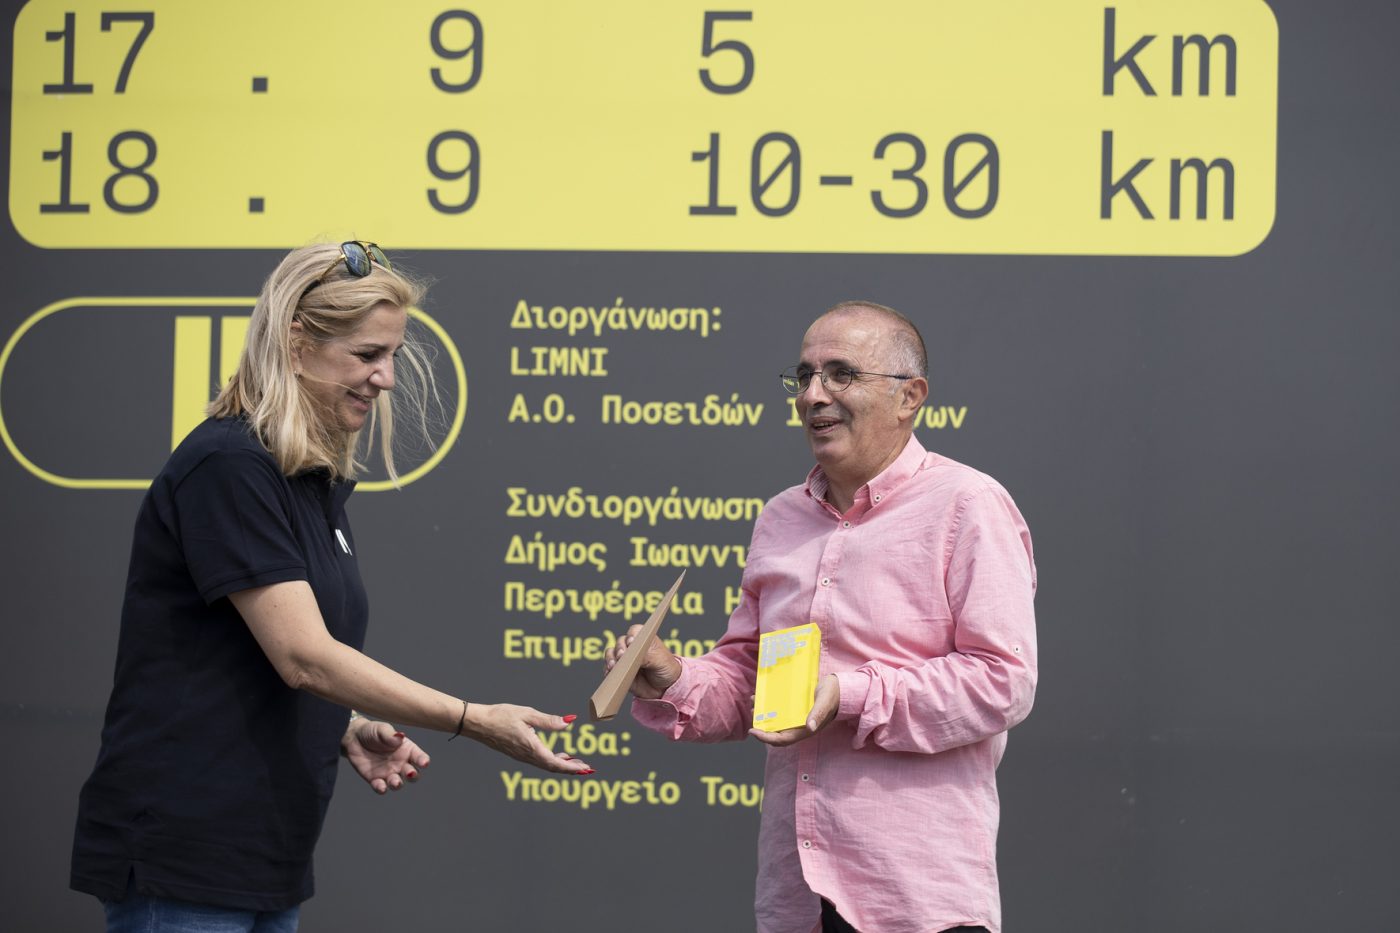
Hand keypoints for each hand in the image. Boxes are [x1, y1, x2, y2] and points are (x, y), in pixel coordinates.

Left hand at [342, 718, 431, 794]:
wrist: (353, 739)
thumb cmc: (372, 731)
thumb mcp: (382, 729)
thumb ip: (390, 734)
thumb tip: (400, 736)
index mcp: (407, 750)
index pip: (419, 757)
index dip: (423, 761)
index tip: (424, 763)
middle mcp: (401, 763)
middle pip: (413, 774)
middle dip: (413, 776)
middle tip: (409, 773)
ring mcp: (389, 773)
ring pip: (398, 783)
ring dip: (398, 784)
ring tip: (395, 781)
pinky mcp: (375, 779)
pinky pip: (381, 787)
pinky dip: (381, 788)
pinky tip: (381, 786)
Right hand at [462, 704, 592, 773]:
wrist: (477, 723)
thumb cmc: (500, 716)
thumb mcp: (527, 714)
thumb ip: (548, 720)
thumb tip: (568, 722)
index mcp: (531, 748)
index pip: (556, 763)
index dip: (572, 768)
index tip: (586, 768)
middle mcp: (527, 756)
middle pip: (553, 768)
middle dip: (572, 769)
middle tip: (588, 769)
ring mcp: (521, 756)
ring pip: (546, 765)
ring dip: (563, 765)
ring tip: (577, 762)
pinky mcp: (518, 753)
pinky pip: (539, 761)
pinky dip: (552, 760)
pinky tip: (559, 753)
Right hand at [603, 625, 682, 698]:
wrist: (664, 688)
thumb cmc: (666, 668)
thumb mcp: (661, 661)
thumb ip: (648, 657)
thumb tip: (633, 656)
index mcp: (644, 639)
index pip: (634, 631)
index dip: (631, 635)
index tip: (631, 642)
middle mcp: (632, 647)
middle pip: (620, 642)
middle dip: (619, 649)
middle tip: (621, 656)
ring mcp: (624, 659)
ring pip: (611, 654)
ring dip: (610, 658)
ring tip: (613, 666)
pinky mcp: (619, 671)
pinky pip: (609, 669)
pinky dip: (608, 671)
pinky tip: (610, 674)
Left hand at [749, 674, 840, 746]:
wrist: (840, 687)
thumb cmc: (834, 695)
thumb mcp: (825, 702)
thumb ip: (818, 713)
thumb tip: (810, 728)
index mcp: (805, 730)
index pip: (782, 740)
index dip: (766, 738)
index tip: (752, 730)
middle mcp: (798, 726)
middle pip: (775, 732)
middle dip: (761, 726)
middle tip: (752, 711)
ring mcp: (796, 718)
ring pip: (775, 721)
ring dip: (763, 714)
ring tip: (754, 700)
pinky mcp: (795, 709)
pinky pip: (779, 711)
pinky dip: (770, 706)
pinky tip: (763, 695)